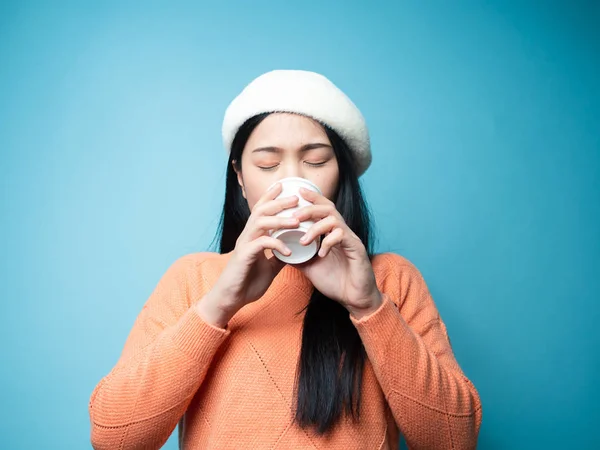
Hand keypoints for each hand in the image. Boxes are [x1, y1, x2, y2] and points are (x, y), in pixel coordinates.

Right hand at [197, 182, 300, 326]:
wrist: (231, 299)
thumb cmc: (247, 283)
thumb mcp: (269, 268)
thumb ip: (279, 256)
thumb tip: (294, 250)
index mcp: (252, 236)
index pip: (260, 210)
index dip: (270, 197)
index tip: (283, 186)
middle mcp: (247, 236)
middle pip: (261, 211)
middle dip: (278, 202)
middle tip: (296, 198)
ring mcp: (244, 245)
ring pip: (260, 223)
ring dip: (279, 220)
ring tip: (296, 221)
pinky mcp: (244, 257)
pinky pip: (261, 244)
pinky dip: (276, 245)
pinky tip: (288, 251)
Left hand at [292, 187, 382, 317]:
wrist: (353, 298)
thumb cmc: (335, 281)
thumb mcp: (310, 266)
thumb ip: (298, 255)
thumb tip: (279, 249)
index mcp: (332, 233)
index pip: (322, 209)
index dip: (312, 198)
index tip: (297, 192)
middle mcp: (342, 232)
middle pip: (328, 208)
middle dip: (310, 209)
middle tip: (294, 217)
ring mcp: (350, 239)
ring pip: (334, 220)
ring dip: (316, 228)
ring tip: (303, 240)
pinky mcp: (357, 249)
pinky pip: (342, 237)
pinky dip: (328, 243)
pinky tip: (321, 254)